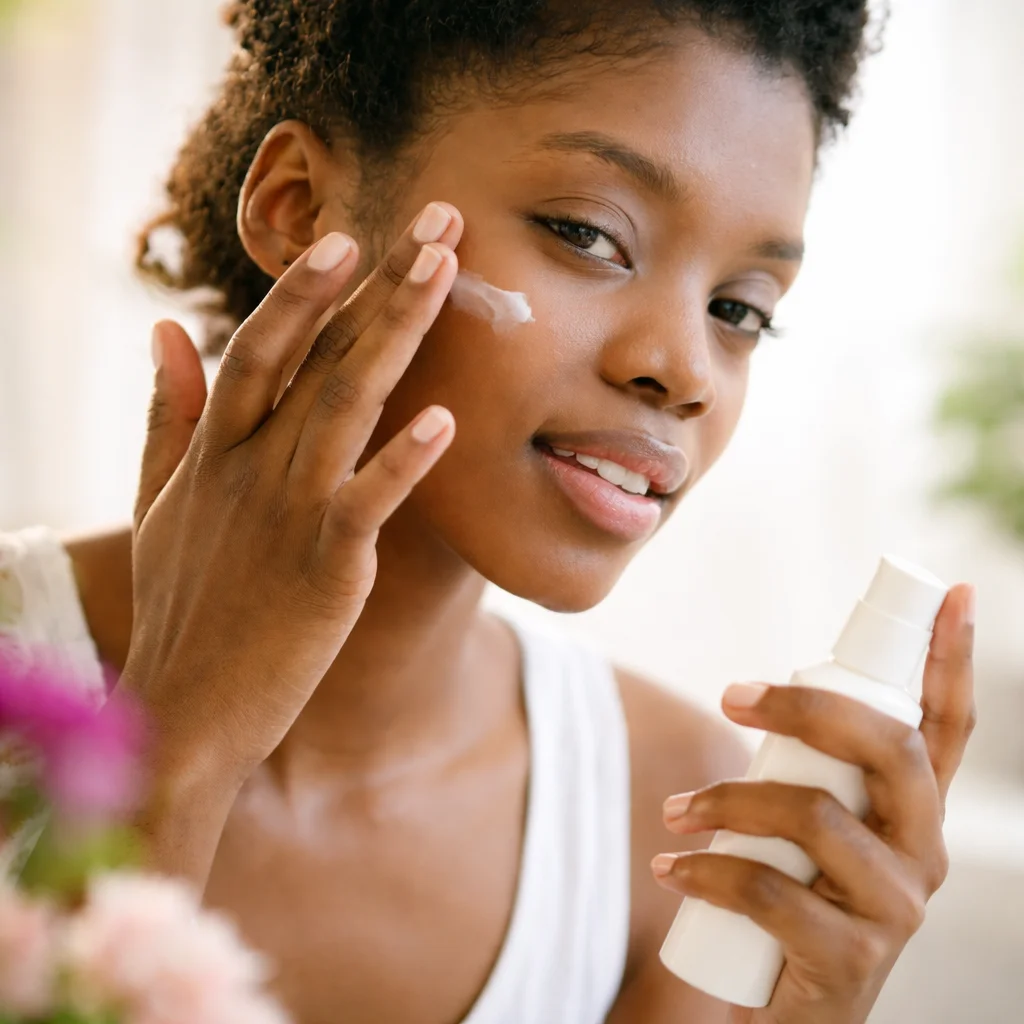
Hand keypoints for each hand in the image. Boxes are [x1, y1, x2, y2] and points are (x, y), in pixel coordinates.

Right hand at [121, 202, 462, 793]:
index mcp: (217, 449)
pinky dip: (403, 461)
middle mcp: (252, 466)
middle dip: (379, 282)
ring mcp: (288, 512)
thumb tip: (167, 331)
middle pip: (320, 354)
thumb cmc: (182, 606)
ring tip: (444, 271)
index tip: (351, 233)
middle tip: (438, 219)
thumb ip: (167, 414)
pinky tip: (445, 420)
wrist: (182, 712)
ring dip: (397, 332)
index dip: (306, 286)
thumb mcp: (159, 501)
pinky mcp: (325, 567)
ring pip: (347, 402)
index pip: (263, 345)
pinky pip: (368, 502)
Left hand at [652, 584, 975, 1023]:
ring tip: (675, 813)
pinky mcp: (852, 960)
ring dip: (730, 802)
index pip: (947, 725)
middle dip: (810, 706)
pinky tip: (671, 869)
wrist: (779, 1010)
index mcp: (911, 810)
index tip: (952, 590)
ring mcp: (896, 908)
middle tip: (731, 696)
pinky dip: (708, 873)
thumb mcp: (801, 826)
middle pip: (892, 749)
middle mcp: (922, 853)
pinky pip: (774, 894)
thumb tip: (750, 695)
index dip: (952, 658)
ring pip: (820, 817)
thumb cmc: (785, 895)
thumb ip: (801, 770)